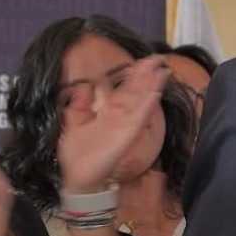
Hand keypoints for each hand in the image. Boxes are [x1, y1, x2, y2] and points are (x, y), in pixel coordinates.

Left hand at [58, 55, 168, 192]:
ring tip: (162, 69)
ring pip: (140, 101)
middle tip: (158, 58)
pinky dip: (148, 104)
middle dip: (146, 75)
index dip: (133, 76)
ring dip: (151, 85)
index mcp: (108, 114)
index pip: (124, 91)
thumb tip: (83, 85)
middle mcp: (119, 117)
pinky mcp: (127, 134)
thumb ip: (80, 105)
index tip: (142, 62)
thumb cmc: (77, 154)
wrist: (80, 178)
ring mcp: (125, 125)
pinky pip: (139, 117)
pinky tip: (155, 92)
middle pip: (136, 92)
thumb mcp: (74, 123)